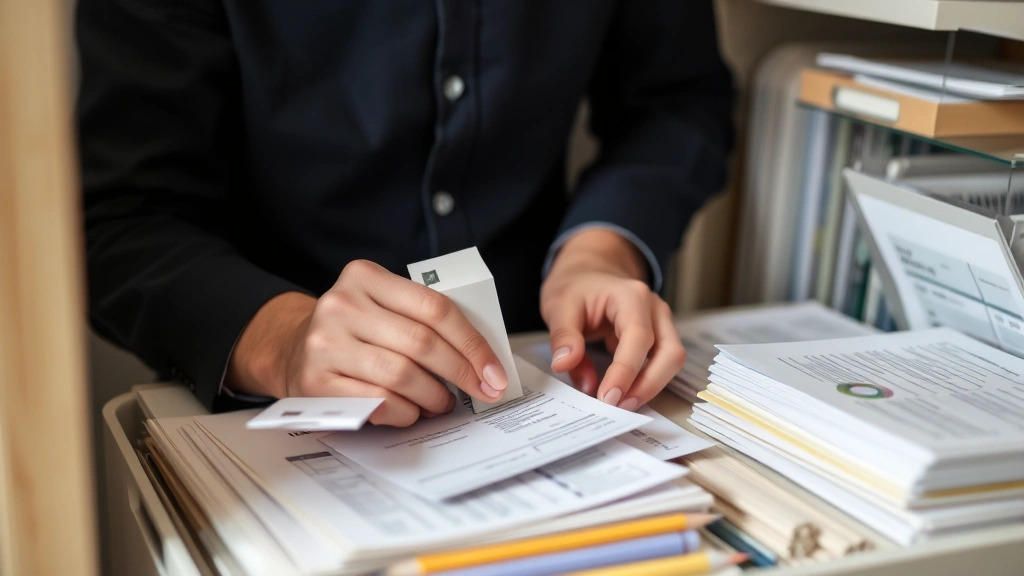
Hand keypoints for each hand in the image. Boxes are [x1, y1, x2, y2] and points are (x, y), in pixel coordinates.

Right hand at [226, 260, 507, 425]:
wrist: (290, 348)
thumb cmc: (353, 329)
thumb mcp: (381, 306)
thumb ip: (422, 318)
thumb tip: (482, 359)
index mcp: (364, 276)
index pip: (435, 308)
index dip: (472, 343)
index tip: (494, 370)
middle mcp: (341, 304)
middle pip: (421, 342)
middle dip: (461, 372)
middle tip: (481, 390)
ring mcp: (325, 343)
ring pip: (402, 375)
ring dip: (433, 396)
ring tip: (442, 402)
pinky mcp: (316, 381)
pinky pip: (379, 402)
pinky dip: (406, 412)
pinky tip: (412, 411)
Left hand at [540, 229, 685, 410]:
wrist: (588, 272)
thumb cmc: (576, 286)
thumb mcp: (559, 306)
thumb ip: (563, 336)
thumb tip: (565, 365)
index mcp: (632, 296)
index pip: (638, 338)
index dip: (625, 372)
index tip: (607, 397)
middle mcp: (654, 309)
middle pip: (670, 353)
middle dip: (647, 386)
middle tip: (616, 406)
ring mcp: (660, 323)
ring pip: (672, 361)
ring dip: (650, 387)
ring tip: (621, 405)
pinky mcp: (657, 338)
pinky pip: (661, 364)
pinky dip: (646, 382)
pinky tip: (624, 395)